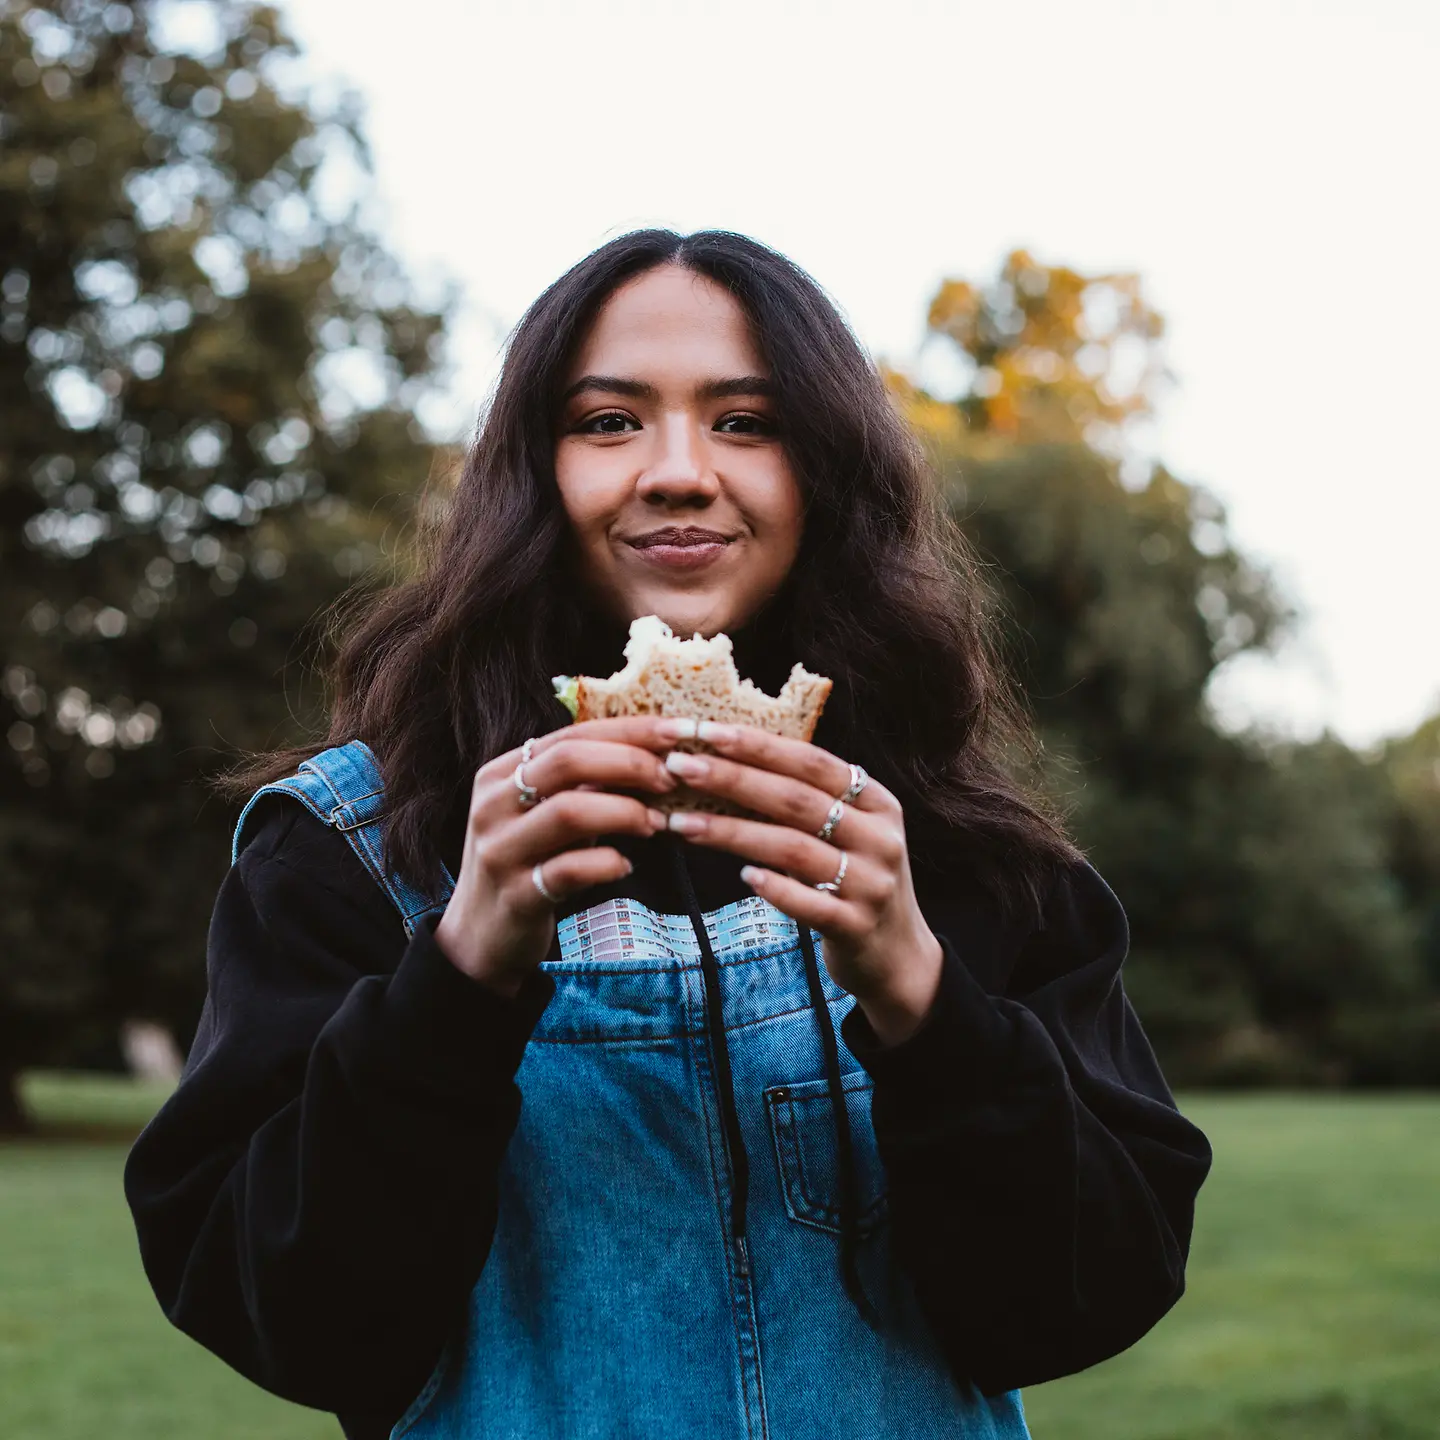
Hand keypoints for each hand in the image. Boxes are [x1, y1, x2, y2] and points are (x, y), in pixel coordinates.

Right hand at [434, 717, 687, 995]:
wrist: (479, 936)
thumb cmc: (527, 862)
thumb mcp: (545, 813)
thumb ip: (583, 783)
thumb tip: (654, 752)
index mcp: (502, 773)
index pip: (571, 734)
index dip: (629, 730)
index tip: (678, 731)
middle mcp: (494, 805)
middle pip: (567, 761)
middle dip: (630, 763)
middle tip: (670, 778)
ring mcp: (501, 850)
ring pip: (568, 812)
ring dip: (625, 812)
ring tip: (656, 824)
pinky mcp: (515, 896)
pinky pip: (569, 870)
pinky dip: (607, 863)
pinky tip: (625, 865)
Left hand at [660, 723, 943, 1043]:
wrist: (898, 956)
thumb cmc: (854, 880)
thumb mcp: (849, 832)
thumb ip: (808, 800)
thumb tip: (729, 758)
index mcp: (876, 802)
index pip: (811, 762)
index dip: (758, 745)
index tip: (705, 731)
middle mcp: (879, 838)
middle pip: (796, 800)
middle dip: (733, 778)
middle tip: (679, 767)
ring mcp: (871, 884)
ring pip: (793, 849)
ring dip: (732, 832)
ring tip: (681, 824)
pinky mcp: (857, 926)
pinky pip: (810, 905)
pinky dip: (775, 888)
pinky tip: (743, 877)